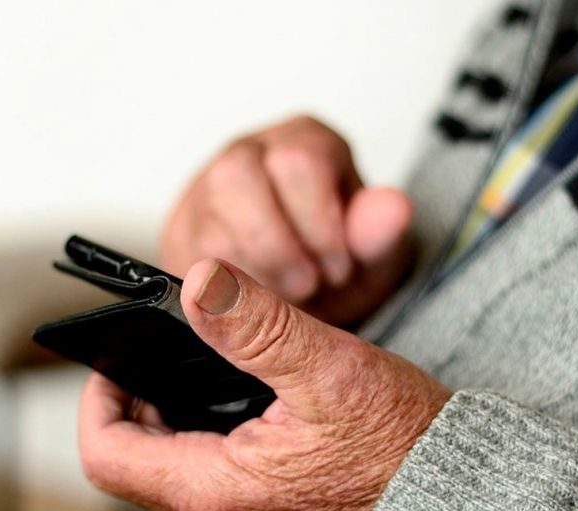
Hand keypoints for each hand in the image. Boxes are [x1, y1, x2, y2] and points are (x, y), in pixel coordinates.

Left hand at [78, 259, 450, 510]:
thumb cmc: (406, 449)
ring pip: (178, 484)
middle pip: (140, 466)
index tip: (120, 361)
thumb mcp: (330, 370)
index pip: (107, 454)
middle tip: (176, 360)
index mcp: (216, 494)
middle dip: (145, 407)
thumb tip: (196, 282)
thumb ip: (256, 324)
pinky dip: (217, 458)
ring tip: (216, 383)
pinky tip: (254, 425)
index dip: (100, 399)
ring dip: (182, 431)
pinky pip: (219, 501)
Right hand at [159, 115, 413, 326]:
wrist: (295, 303)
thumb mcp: (369, 260)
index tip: (338, 269)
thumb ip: (379, 237)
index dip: (320, 224)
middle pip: (238, 174)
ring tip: (283, 297)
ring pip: (205, 214)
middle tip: (308, 286)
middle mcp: (250, 153)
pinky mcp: (182, 232)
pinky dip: (223, 290)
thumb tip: (394, 207)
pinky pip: (186, 257)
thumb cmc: (333, 268)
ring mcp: (206, 190)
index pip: (301, 159)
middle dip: (277, 245)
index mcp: (305, 141)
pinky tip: (253, 302)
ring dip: (247, 268)